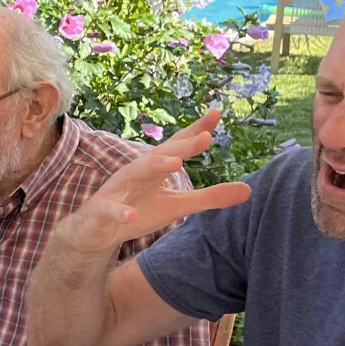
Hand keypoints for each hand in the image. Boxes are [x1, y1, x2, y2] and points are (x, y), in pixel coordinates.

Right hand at [59, 111, 251, 255]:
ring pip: (134, 173)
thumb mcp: (178, 205)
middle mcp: (136, 172)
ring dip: (153, 167)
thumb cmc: (138, 210)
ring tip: (175, 163)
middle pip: (160, 155)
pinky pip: (110, 210)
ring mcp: (117, 190)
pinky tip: (131, 215)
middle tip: (206, 136)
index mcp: (155, 168)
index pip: (177, 145)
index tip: (217, 113)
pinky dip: (119, 211)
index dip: (196, 130)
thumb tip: (250, 190)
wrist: (94, 231)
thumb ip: (210, 197)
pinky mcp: (101, 211)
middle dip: (182, 145)